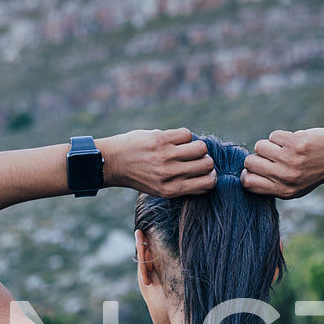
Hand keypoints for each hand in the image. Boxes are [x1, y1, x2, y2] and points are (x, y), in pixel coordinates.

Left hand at [98, 128, 215, 196]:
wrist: (113, 162)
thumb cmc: (139, 175)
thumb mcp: (160, 188)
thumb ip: (182, 184)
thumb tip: (207, 173)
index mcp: (172, 190)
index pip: (208, 183)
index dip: (211, 175)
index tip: (205, 170)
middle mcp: (170, 174)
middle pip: (207, 164)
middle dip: (205, 159)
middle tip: (194, 157)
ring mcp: (166, 156)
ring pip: (200, 148)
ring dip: (197, 146)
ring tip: (187, 147)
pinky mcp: (160, 139)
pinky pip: (186, 134)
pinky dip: (184, 135)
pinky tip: (175, 139)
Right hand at [241, 128, 323, 198]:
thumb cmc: (315, 171)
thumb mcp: (295, 187)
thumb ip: (273, 184)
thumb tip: (246, 172)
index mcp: (284, 192)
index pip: (249, 184)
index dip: (246, 173)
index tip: (253, 169)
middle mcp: (286, 178)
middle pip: (250, 163)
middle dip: (256, 157)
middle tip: (270, 156)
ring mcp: (290, 160)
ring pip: (260, 147)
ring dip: (269, 144)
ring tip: (283, 148)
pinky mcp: (295, 144)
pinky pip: (273, 136)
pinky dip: (280, 136)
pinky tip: (293, 141)